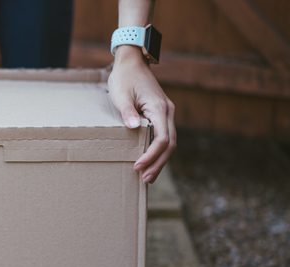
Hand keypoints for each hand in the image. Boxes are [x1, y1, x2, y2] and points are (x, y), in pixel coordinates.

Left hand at [108, 45, 175, 183]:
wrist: (132, 62)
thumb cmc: (124, 78)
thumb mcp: (121, 94)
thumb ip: (128, 112)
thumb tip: (135, 128)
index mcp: (159, 108)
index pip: (162, 139)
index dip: (151, 155)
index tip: (138, 165)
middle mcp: (167, 112)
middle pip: (169, 144)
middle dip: (158, 163)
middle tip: (145, 179)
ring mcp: (166, 114)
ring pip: (169, 142)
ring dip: (160, 160)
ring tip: (148, 176)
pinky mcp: (161, 115)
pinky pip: (163, 137)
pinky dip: (158, 151)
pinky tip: (150, 161)